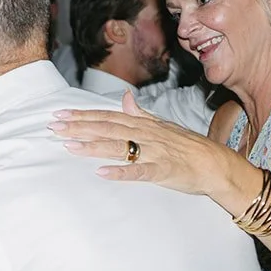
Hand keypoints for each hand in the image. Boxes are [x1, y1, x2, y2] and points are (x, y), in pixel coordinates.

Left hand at [51, 91, 233, 194]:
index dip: (83, 115)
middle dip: (80, 127)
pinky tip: (102, 173)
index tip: (60, 114)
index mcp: (144, 124)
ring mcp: (154, 152)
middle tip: (54, 127)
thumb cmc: (188, 146)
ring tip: (70, 146)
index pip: (108, 116)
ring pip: (120, 147)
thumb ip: (140, 113)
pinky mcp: (163, 171)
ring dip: (93, 146)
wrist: (215, 163)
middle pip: (108, 128)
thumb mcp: (163, 126)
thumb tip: (125, 98)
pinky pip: (140, 171)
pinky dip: (122, 171)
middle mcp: (146, 134)